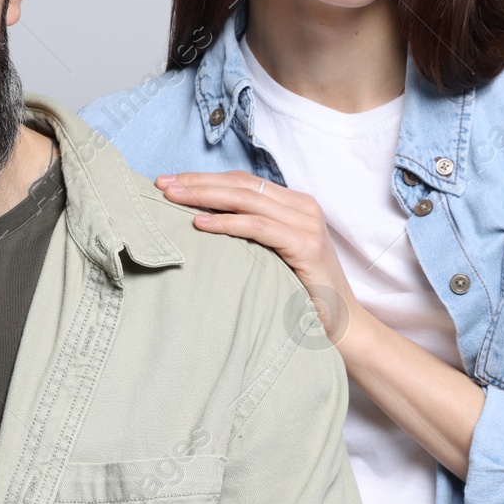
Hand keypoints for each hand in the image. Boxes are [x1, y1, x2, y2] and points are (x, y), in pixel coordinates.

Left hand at [155, 170, 360, 345]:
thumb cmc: (302, 294)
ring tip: (173, 198)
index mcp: (296, 204)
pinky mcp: (306, 244)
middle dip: (198, 182)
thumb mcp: (274, 255)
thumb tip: (201, 219)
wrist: (341, 325)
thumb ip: (251, 233)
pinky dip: (227, 222)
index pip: (243, 181)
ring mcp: (307, 223)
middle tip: (162, 183)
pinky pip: (258, 226)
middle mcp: (304, 206)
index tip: (169, 181)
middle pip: (241, 185)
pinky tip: (200, 223)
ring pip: (247, 199)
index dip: (205, 178)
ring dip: (205, 196)